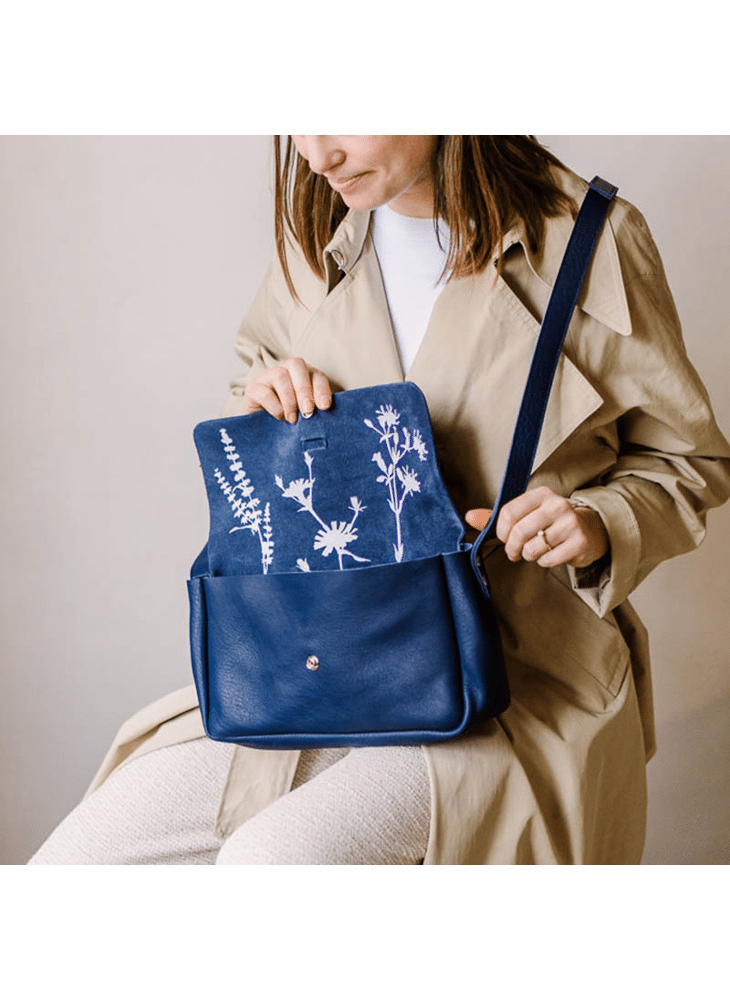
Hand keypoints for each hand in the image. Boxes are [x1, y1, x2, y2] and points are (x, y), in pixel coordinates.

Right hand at [242, 357, 332, 422]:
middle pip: (297, 365)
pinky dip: (275, 407)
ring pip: (280, 376)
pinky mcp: (253, 388)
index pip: (316, 375)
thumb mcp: (306, 415)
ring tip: (292, 419)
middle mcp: (287, 370)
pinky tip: (280, 418)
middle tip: (307, 412)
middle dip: (304, 390)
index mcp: (305, 375)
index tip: (325, 407)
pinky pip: (264, 392)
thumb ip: (316, 411)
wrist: (263, 431)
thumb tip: (329, 419)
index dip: (322, 389)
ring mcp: (268, 376)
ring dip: (289, 399)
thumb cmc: (291, 420)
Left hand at [465, 486, 608, 568]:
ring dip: (528, 555)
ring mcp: (570, 523)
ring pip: (533, 548)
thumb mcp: (527, 513)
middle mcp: (557, 505)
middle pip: (519, 532)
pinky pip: (548, 559)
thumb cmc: (550, 522)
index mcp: (541, 494)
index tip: (504, 538)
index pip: (508, 512)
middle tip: (514, 553)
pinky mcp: (579, 542)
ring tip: (534, 551)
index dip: (501, 531)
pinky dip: (544, 562)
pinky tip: (550, 555)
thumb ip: (497, 517)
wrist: (589, 530)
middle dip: (511, 548)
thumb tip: (469, 516)